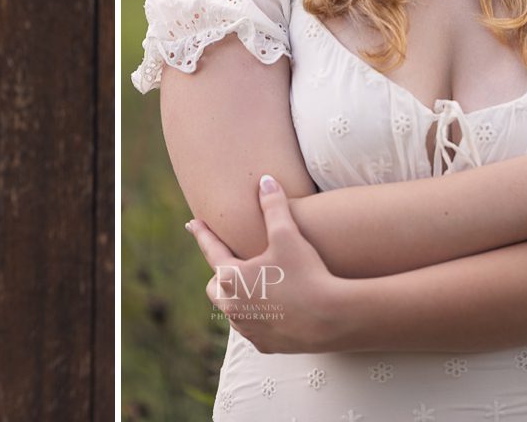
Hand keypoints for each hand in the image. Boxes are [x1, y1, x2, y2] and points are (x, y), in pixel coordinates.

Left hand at [187, 175, 351, 354]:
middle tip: (231, 263)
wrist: (334, 318)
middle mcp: (232, 306)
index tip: (192, 223)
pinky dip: (254, 318)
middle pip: (215, 286)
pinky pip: (251, 329)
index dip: (202, 233)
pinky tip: (267, 310)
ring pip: (232, 310)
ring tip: (249, 287)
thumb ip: (273, 206)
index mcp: (230, 277)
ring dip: (237, 298)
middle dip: (220, 274)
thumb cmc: (307, 273)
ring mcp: (248, 328)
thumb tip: (266, 180)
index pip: (210, 249)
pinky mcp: (265, 345)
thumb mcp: (288, 235)